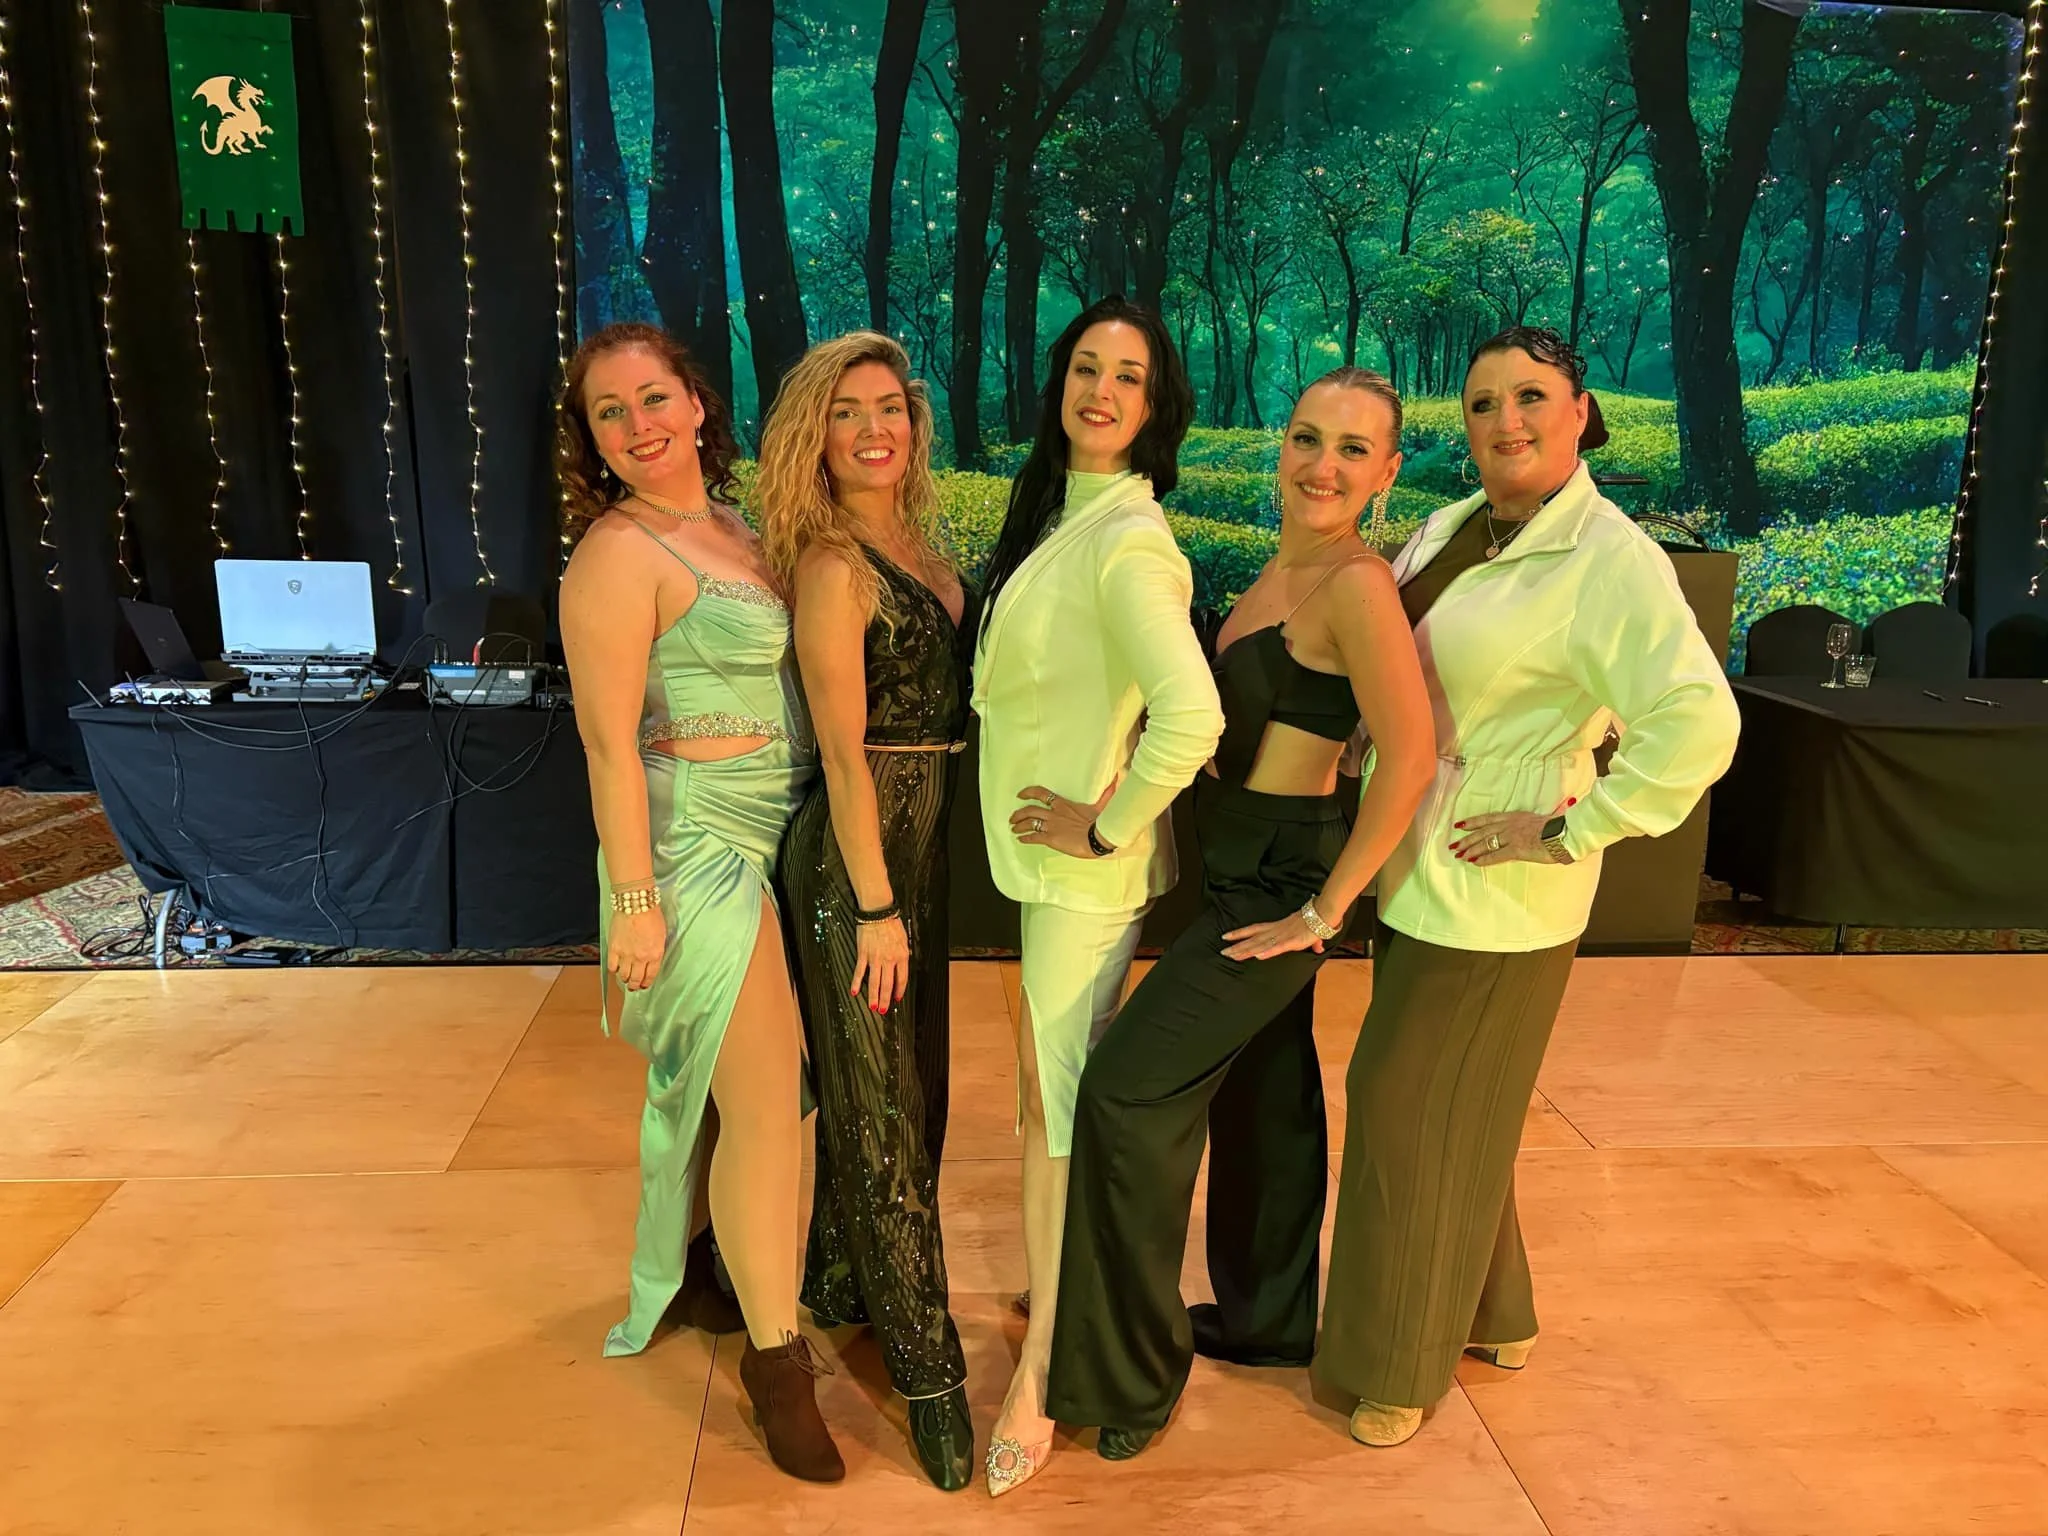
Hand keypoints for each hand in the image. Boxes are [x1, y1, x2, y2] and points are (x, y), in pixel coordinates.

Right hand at [607, 905, 667, 991]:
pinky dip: (614, 969)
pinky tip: (615, 967)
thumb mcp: (661, 935)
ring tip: (625, 978)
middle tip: (633, 986)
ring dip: (624, 979)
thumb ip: (656, 950)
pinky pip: (612, 967)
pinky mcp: (614, 949)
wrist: (636, 904)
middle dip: (635, 985)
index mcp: (655, 954)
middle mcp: (641, 958)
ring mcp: (626, 955)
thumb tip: (652, 959)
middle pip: (636, 979)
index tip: (644, 985)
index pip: (651, 976)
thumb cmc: (651, 915)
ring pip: (624, 976)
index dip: (647, 983)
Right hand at [849, 913, 909, 1015]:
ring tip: (872, 1006)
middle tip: (883, 1010)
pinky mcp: (863, 954)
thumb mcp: (904, 940)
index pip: (901, 979)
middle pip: (887, 984)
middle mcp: (889, 959)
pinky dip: (856, 982)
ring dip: (873, 996)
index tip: (896, 998)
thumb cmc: (891, 923)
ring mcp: (875, 958)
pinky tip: (855, 991)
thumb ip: (903, 955)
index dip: (899, 991)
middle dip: (885, 999)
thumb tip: (901, 967)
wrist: (877, 912)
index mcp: (901, 956)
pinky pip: (860, 971)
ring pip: (875, 981)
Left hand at [1010, 782, 1114, 859]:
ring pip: (1028, 823)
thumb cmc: (1099, 822)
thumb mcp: (1102, 805)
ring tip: (1013, 829)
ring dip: (1019, 825)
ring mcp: (1051, 826)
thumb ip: (1106, 793)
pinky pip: (1034, 837)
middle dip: (1018, 814)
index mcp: (1063, 804)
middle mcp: (1053, 814)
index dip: (1028, 792)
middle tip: (1012, 818)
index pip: (1041, 794)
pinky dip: (1025, 838)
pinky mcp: (1050, 839)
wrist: (1097, 838)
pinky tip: (1021, 840)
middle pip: (1029, 810)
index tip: (1020, 795)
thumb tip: (1117, 778)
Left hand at [1221, 904, 1340, 961]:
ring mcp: (1282, 936)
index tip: (1225, 936)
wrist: (1323, 914)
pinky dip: (1267, 952)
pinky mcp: (1291, 942)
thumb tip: (1318, 948)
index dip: (1239, 933)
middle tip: (1223, 952)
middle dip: (1238, 946)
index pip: (1253, 930)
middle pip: (1253, 939)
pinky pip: (1277, 948)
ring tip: (1233, 956)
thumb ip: (1312, 942)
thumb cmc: (1315, 922)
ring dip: (1246, 951)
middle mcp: (1275, 931)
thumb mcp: (1310, 934)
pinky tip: (1257, 956)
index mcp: (1276, 927)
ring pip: (1260, 945)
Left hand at [1451, 800, 1573, 867]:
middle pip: (1483, 831)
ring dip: (1471, 849)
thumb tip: (1530, 829)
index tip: (1460, 824)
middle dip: (1466, 838)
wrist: (1566, 833)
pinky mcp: (1517, 849)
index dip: (1473, 821)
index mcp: (1516, 816)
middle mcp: (1510, 824)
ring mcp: (1512, 836)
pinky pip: (1496, 855)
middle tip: (1453, 844)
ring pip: (1485, 842)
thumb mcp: (1541, 821)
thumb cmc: (1559, 828)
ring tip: (1459, 854)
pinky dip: (1484, 859)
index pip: (1489, 818)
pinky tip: (1475, 862)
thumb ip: (1532, 824)